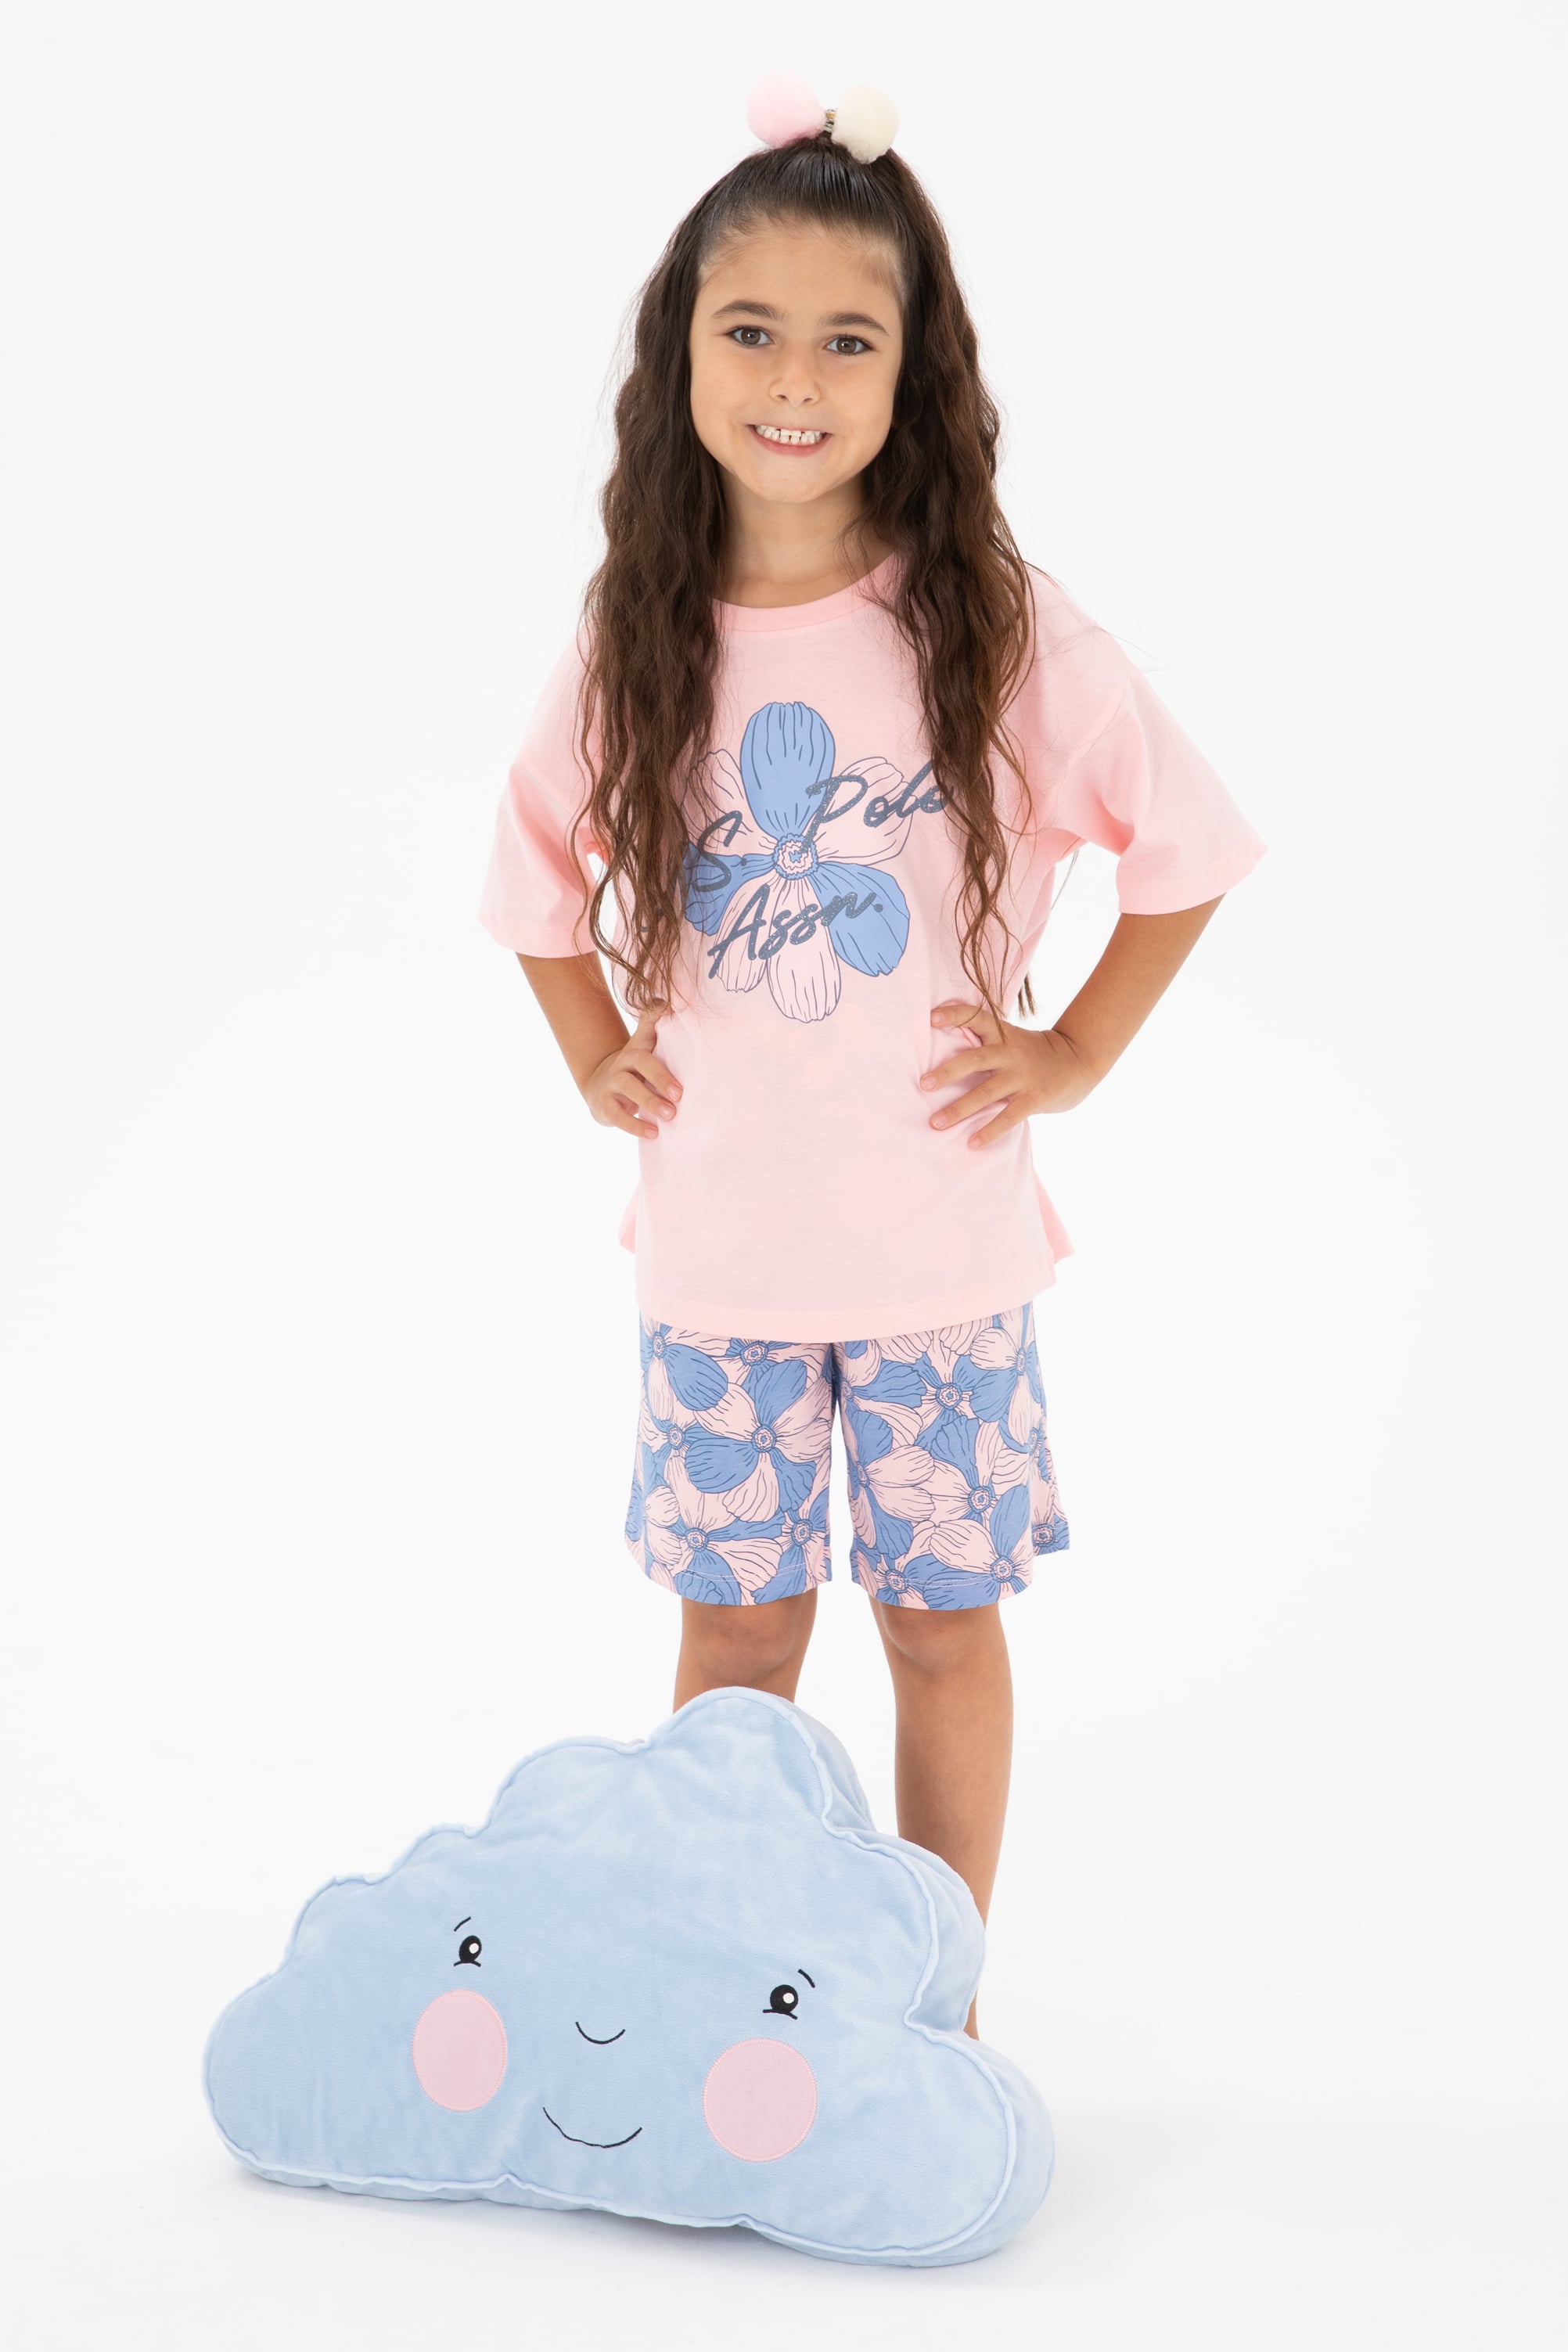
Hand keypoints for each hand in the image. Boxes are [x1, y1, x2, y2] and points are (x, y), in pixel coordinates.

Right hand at [582, 1008, 681, 1140]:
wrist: (600, 1088)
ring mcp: (611, 1085)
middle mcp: (622, 1064)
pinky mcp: (605, 1106)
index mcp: (636, 1050)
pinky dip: (636, 1126)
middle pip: (640, 1063)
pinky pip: (618, 1116)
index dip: (658, 1035)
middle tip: (680, 1096)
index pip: (647, 1038)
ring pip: (629, 1088)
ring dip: (650, 1101)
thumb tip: (664, 1000)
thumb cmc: (634, 1068)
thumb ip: (653, 1026)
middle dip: (660, 1078)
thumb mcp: (643, 1047)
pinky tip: (653, 1133)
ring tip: (670, 1116)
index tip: (676, 1046)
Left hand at [921, 1000, 1099, 1146]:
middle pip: (974, 1059)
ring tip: (936, 1123)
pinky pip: (1008, 1117)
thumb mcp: (1014, 1039)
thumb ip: (987, 1044)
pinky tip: (972, 1143)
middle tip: (924, 1084)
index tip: (932, 1018)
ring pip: (986, 1093)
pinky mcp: (1035, 1098)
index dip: (955, 1015)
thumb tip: (946, 1058)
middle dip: (947, 1072)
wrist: (1080, 1061)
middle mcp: (1011, 1053)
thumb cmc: (1037, 1053)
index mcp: (1004, 1034)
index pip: (977, 1017)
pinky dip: (989, 1131)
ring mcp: (1023, 1076)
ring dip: (959, 1109)